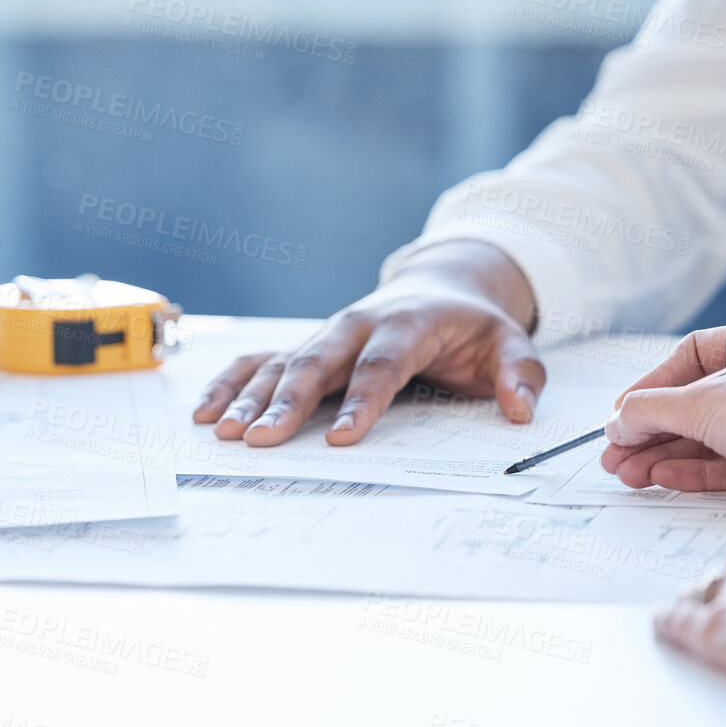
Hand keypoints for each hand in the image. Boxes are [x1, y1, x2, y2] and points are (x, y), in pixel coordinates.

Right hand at [192, 240, 544, 445]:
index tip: (344, 437)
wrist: (439, 287)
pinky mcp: (306, 345)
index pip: (382, 366)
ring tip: (223, 432)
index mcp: (406, 324)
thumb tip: (520, 411)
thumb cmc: (471, 326)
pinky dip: (230, 383)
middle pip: (316, 364)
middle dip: (285, 403)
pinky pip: (260, 361)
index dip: (362, 401)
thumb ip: (519, 374)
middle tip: (259, 440)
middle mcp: (356, 326)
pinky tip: (205, 411)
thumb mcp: (509, 341)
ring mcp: (325, 335)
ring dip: (249, 398)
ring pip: (281, 364)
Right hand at [601, 321, 725, 519]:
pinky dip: (690, 472)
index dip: (652, 384)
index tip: (623, 410)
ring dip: (663, 455)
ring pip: (705, 439)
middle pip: (693, 405)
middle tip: (615, 452)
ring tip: (628, 474)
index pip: (690, 357)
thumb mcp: (704, 403)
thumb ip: (651, 411)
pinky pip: (725, 465)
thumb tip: (617, 423)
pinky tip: (660, 478)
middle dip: (650, 431)